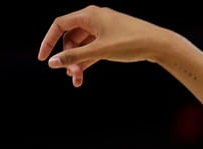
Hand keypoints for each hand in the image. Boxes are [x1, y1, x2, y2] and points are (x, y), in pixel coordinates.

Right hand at [37, 5, 170, 86]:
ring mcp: (104, 29)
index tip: (43, 58)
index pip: (60, 25)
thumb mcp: (100, 51)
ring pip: (83, 46)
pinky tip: (81, 76)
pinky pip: (93, 50)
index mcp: (89, 15)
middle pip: (71, 38)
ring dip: (78, 62)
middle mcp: (95, 19)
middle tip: (71, 75)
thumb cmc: (131, 43)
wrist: (159, 45)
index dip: (49, 41)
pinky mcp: (112, 39)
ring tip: (76, 81)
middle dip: (69, 57)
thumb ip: (75, 57)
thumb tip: (53, 62)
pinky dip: (87, 61)